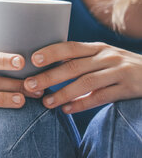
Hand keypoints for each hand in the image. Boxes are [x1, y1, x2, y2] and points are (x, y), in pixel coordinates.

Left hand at [23, 41, 141, 113]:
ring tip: (46, 103)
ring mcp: (119, 72)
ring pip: (86, 83)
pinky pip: (102, 97)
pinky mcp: (128, 88)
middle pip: (74, 66)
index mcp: (97, 48)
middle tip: (29, 85)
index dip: (51, 52)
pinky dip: (83, 104)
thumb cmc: (120, 67)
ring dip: (63, 93)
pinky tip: (68, 110)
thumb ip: (81, 60)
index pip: (70, 47)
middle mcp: (107, 57)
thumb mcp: (103, 57)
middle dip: (49, 76)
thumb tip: (46, 66)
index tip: (32, 60)